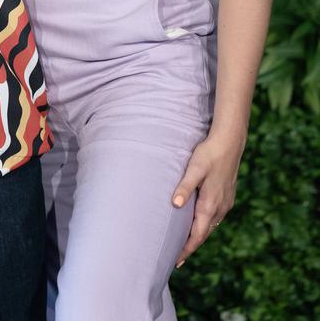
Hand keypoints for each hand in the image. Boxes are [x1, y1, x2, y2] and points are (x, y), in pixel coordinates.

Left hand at [171, 132, 243, 265]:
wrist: (230, 142)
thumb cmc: (209, 153)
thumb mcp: (194, 168)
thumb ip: (185, 186)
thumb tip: (175, 204)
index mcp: (210, 204)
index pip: (197, 235)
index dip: (186, 249)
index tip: (176, 261)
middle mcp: (220, 208)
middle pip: (204, 234)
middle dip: (191, 246)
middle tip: (177, 259)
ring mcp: (225, 203)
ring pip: (210, 225)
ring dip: (198, 235)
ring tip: (185, 243)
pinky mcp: (227, 196)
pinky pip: (215, 217)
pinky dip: (205, 224)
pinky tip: (199, 222)